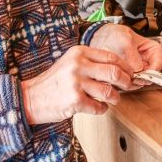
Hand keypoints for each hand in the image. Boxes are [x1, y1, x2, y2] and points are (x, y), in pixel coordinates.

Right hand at [19, 46, 136, 123]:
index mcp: (79, 52)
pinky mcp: (75, 101)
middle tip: (127, 87)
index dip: (125, 67)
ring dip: (115, 98)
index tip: (130, 73)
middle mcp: (78, 65)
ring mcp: (76, 83)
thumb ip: (91, 62)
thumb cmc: (53, 82)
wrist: (30, 98)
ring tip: (112, 99)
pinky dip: (102, 109)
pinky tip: (98, 107)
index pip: (112, 56)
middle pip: (115, 73)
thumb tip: (119, 68)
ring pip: (109, 91)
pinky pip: (99, 107)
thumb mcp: (70, 62)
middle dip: (126, 82)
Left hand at [90, 24, 161, 84]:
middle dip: (142, 78)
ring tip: (121, 77)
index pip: (159, 61)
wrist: (98, 39)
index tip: (144, 74)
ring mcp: (138, 70)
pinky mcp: (128, 77)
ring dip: (133, 82)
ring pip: (141, 81)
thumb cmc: (114, 35)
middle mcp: (147, 61)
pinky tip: (116, 79)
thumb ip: (132, 54)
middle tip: (132, 79)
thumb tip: (138, 69)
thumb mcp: (124, 40)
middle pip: (151, 74)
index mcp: (151, 49)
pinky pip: (130, 84)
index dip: (154, 70)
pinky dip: (124, 84)